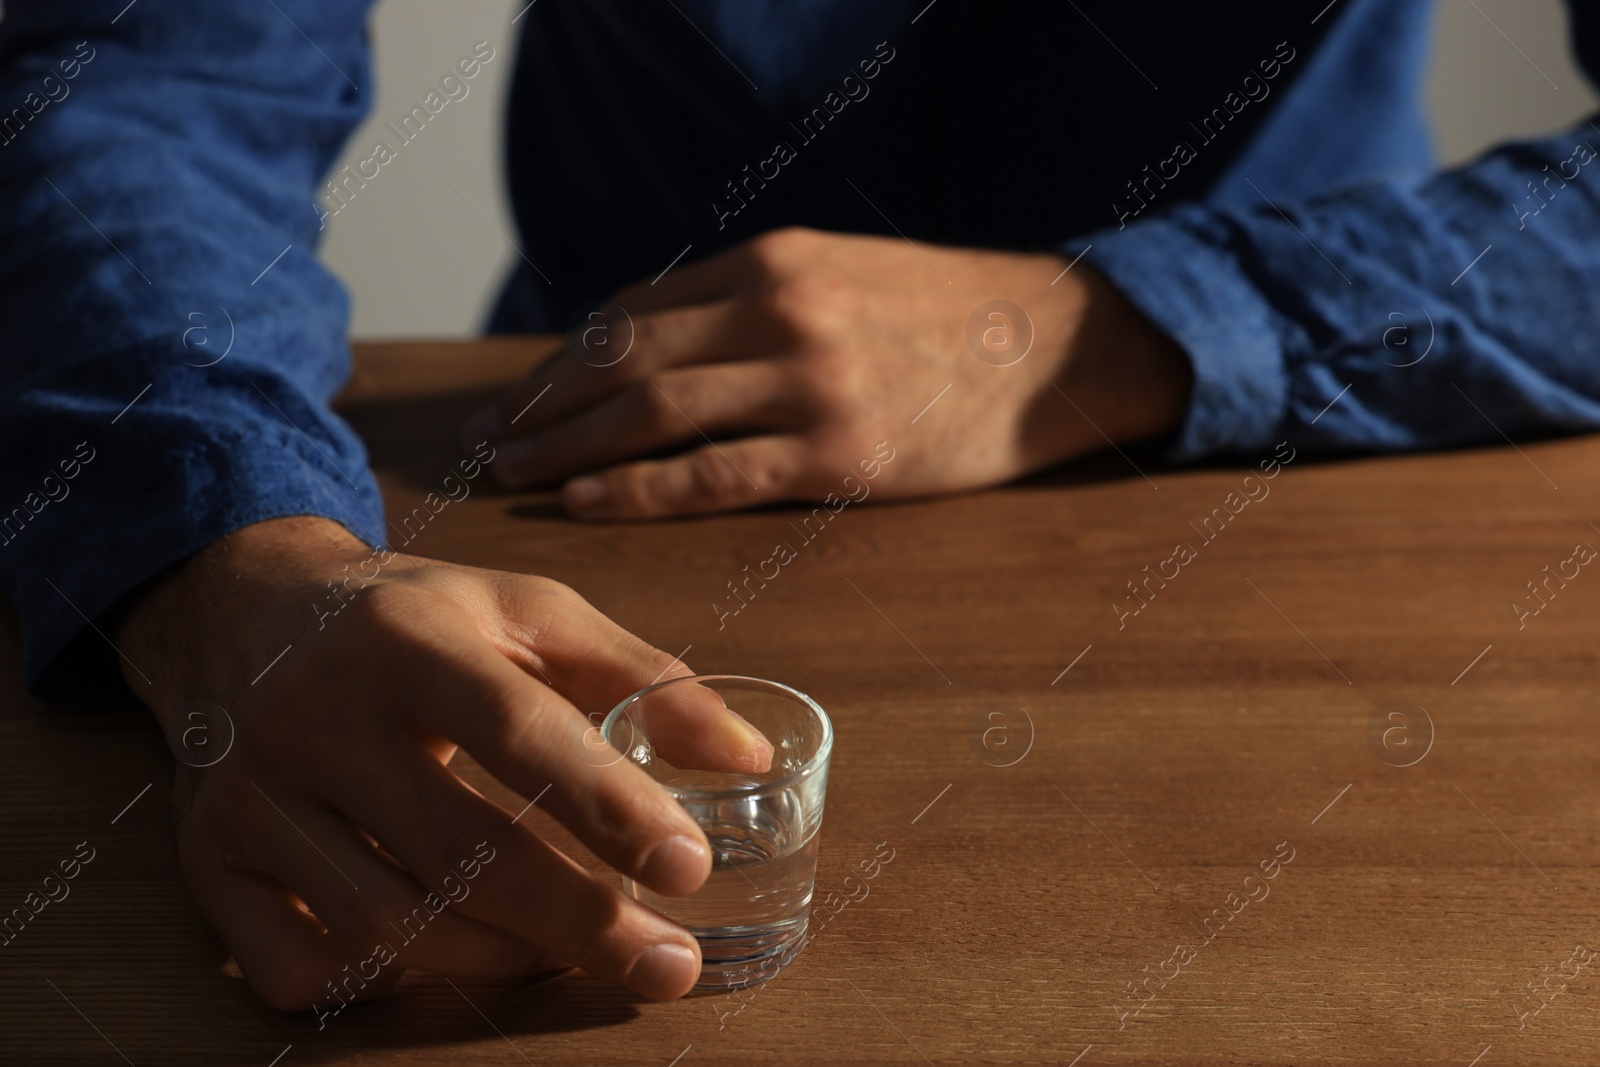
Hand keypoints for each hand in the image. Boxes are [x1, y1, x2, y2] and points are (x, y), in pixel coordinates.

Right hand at [114, 516, 770, 1010]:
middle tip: (671, 962)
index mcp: (407, 638)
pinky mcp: (210, 862)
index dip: (607, 804)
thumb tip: (751, 758)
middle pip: (457, 851)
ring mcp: (251, 798)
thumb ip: (642, 677)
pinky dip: (387, 983)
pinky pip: (300, 969)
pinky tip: (453, 953)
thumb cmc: (416, 616)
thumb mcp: (528, 611)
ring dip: (502, 958)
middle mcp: (315, 717)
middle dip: (580, 921)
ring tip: (579, 948)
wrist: (245, 611)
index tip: (689, 867)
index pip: (516, 729)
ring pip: (388, 925)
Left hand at [463, 227, 1191, 518]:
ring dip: (569, 448)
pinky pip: (712, 476)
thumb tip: (657, 348)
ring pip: (653, 416)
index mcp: (775, 260)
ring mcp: (810, 384)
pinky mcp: (839, 455)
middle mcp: (780, 311)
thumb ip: (752, 303)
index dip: (563, 360)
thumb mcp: (841, 275)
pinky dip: (636, 490)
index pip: (633, 311)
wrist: (1055, 345)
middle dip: (543, 403)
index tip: (520, 395)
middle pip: (624, 361)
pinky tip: (585, 502)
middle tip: (489, 440)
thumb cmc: (943, 317)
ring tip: (517, 474)